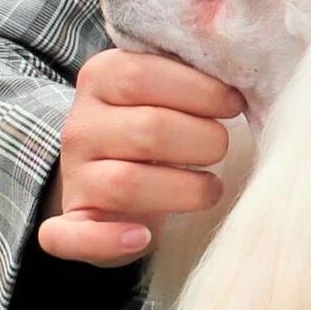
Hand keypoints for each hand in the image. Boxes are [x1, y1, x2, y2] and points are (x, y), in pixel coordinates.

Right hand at [37, 47, 242, 266]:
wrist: (111, 175)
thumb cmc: (156, 126)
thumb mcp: (166, 89)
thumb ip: (192, 72)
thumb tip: (240, 67)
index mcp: (100, 77)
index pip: (143, 75)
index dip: (200, 90)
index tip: (232, 104)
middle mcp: (80, 125)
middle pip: (148, 130)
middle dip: (203, 141)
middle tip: (221, 147)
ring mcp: (74, 175)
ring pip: (127, 184)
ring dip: (184, 190)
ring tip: (211, 188)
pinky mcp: (70, 222)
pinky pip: (70, 236)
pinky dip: (106, 241)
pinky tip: (141, 237)